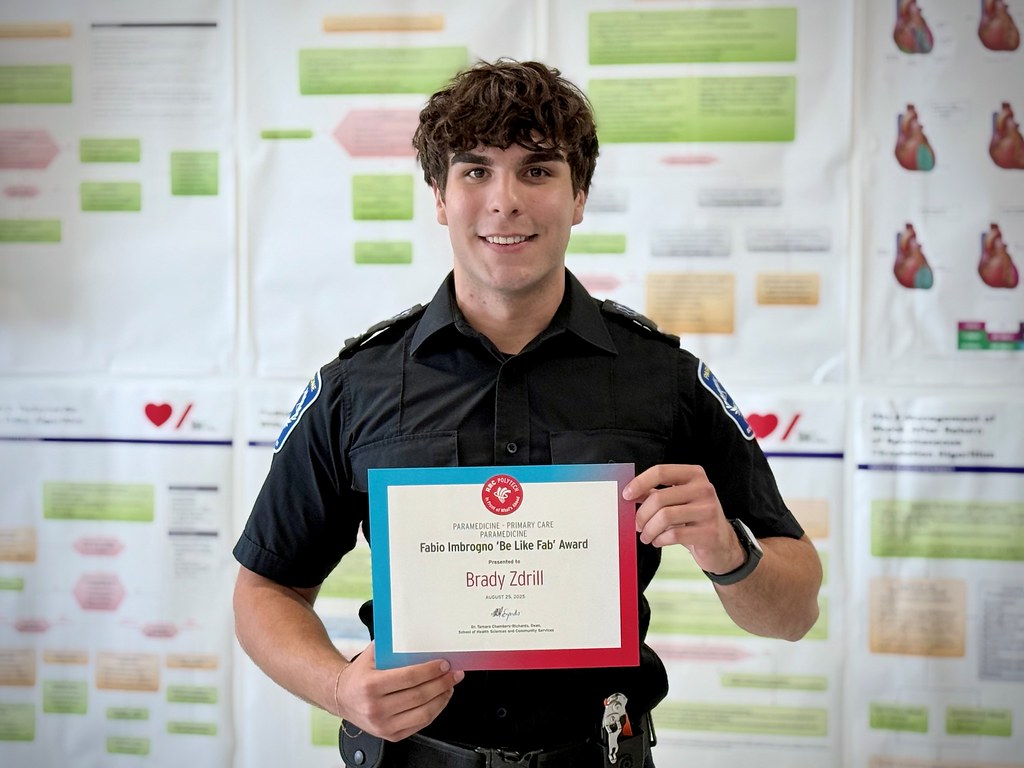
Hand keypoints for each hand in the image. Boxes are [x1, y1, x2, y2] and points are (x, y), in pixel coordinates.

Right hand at [335, 641, 463, 741]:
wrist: (342, 697)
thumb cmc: (359, 674)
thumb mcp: (370, 655)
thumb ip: (390, 645)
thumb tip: (417, 633)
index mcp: (371, 685)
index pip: (409, 677)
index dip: (430, 671)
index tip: (444, 664)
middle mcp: (376, 708)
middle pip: (419, 696)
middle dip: (442, 683)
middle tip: (453, 673)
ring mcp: (384, 725)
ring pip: (423, 713)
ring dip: (442, 697)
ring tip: (450, 685)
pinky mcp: (391, 735)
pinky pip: (420, 724)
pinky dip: (435, 710)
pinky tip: (440, 699)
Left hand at [623, 464, 744, 574]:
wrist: (722, 544)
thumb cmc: (695, 519)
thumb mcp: (677, 501)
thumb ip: (655, 493)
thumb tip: (630, 493)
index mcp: (694, 475)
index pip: (661, 471)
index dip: (639, 482)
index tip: (626, 495)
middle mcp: (704, 489)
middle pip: (659, 498)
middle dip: (642, 514)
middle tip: (637, 525)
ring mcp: (709, 510)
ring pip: (665, 517)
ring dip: (649, 530)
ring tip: (646, 536)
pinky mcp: (709, 532)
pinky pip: (675, 534)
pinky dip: (660, 539)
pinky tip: (658, 541)